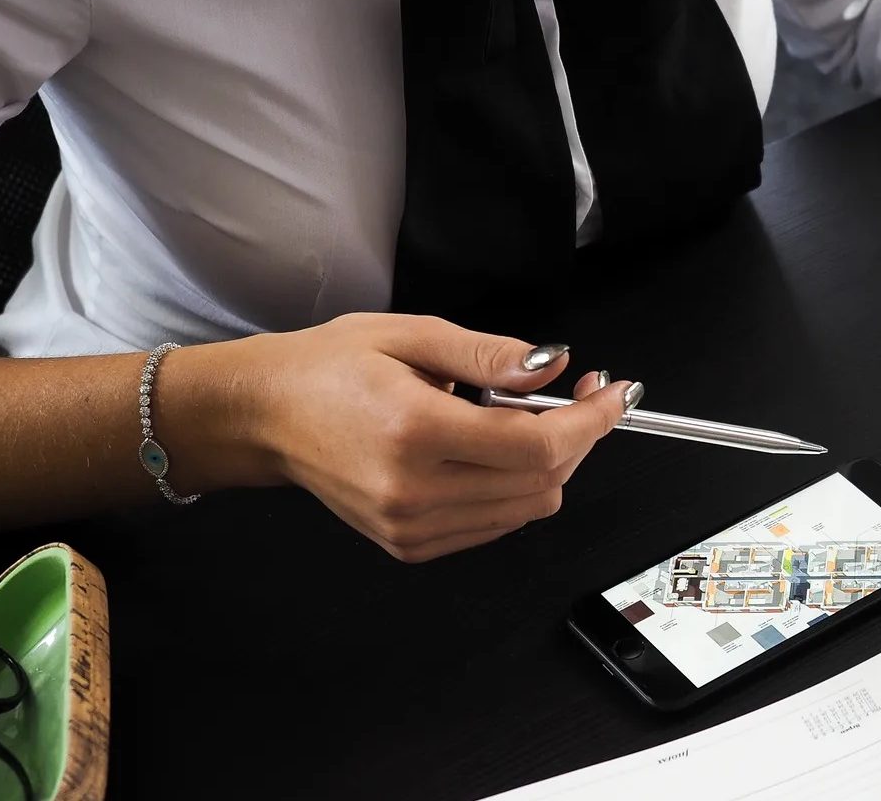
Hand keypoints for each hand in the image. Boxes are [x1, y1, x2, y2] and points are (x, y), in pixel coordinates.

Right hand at [169, 313, 631, 561]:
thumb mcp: (412, 336)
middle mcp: (415, 490)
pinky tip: (492, 451)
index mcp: (415, 432)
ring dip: (548, 464)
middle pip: (543, 481)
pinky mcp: (410, 545)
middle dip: (578, 437)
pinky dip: (515, 488)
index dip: (590, 420)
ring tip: (522, 418)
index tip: (616, 393)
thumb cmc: (329, 368)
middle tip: (578, 394)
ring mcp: (412, 526)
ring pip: (527, 508)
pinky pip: (496, 523)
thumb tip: (554, 366)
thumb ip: (490, 356)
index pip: (537, 446)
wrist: (265, 417)